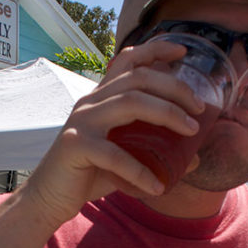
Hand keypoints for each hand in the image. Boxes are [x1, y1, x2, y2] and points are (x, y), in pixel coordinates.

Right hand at [18, 40, 207, 228]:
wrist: (48, 198)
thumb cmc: (88, 175)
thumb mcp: (125, 158)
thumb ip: (154, 153)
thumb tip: (196, 157)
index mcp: (100, 98)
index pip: (127, 61)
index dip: (155, 50)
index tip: (182, 51)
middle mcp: (90, 102)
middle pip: (138, 79)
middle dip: (175, 88)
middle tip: (199, 108)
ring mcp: (81, 121)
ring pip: (131, 103)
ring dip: (167, 114)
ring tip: (191, 132)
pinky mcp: (75, 146)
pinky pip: (116, 155)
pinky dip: (141, 171)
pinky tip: (157, 186)